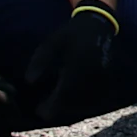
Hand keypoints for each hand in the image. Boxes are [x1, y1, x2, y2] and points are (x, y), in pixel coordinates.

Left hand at [17, 0, 120, 122]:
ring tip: (55, 106)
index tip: (40, 112)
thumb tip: (29, 81)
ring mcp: (102, 76)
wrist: (98, 24)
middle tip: (44, 112)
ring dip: (70, 107)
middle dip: (59, 108)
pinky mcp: (107, 78)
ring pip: (85, 101)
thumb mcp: (50, 43)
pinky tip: (70, 102)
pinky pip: (94, 97)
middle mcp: (92, 72)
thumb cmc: (70, 34)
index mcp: (78, 63)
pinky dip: (81, 103)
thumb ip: (39, 61)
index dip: (52, 105)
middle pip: (75, 100)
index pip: (65, 91)